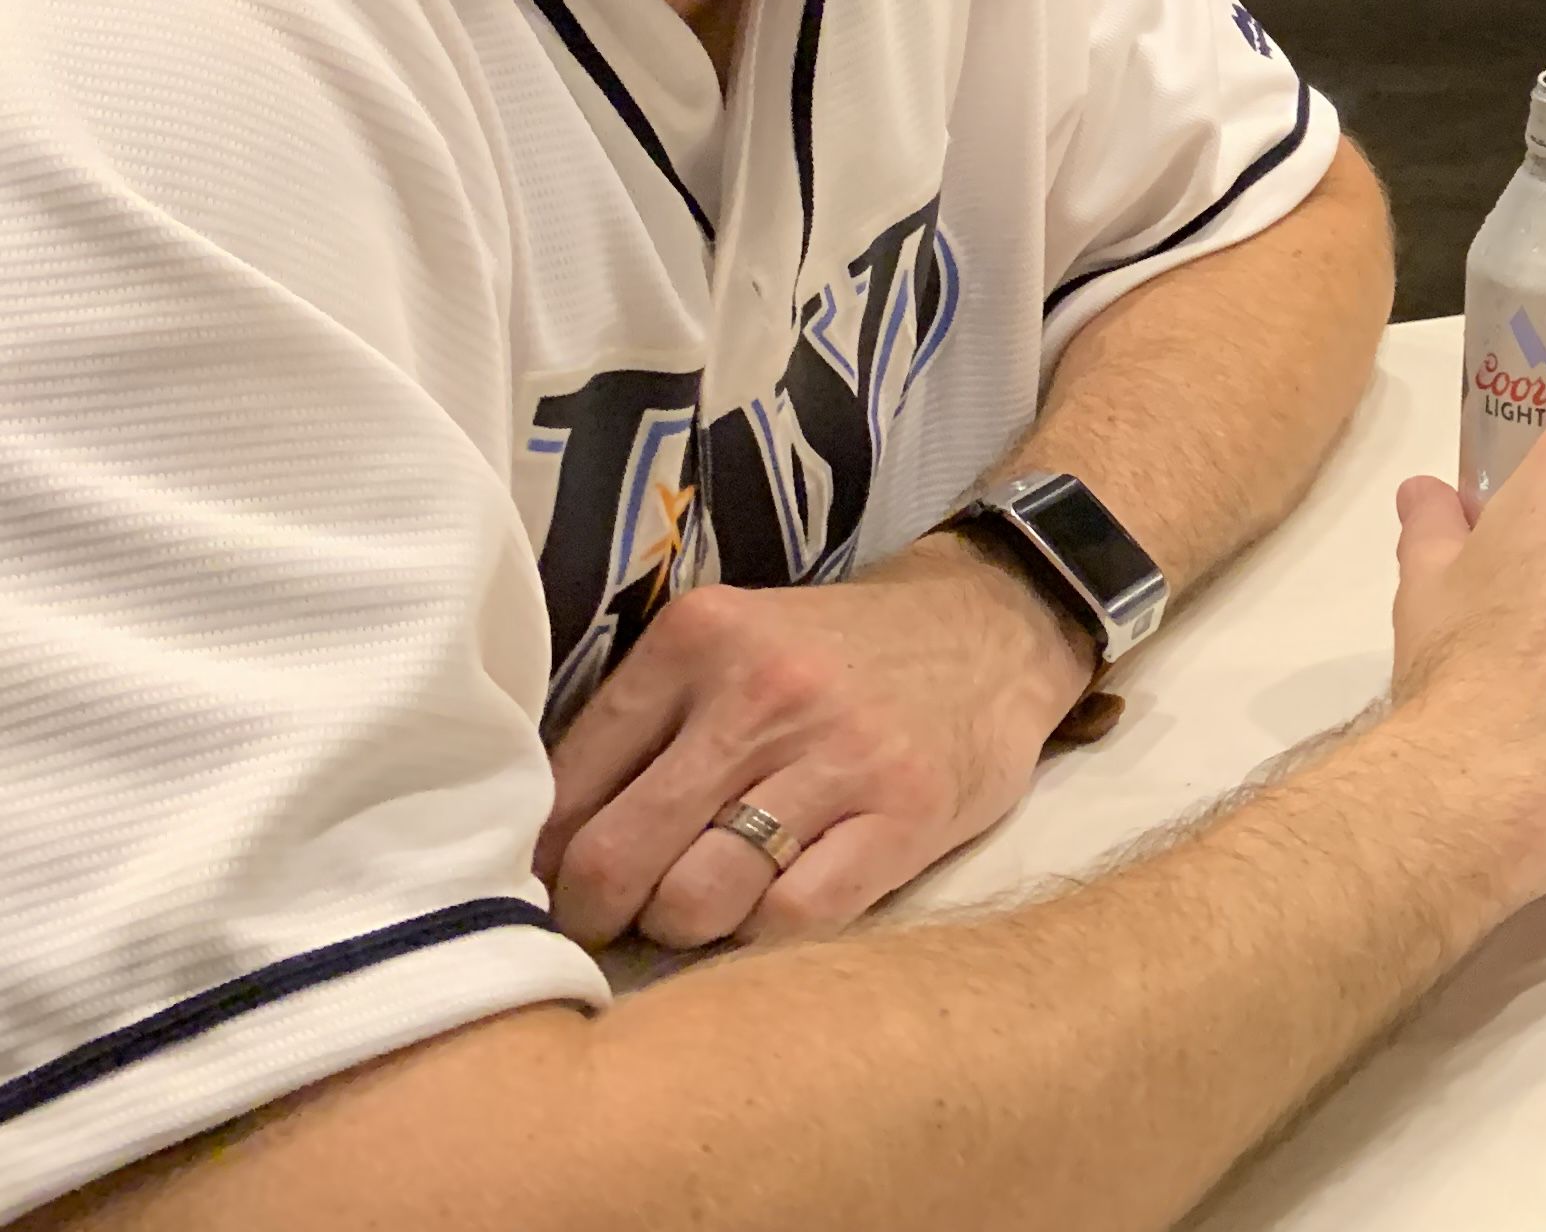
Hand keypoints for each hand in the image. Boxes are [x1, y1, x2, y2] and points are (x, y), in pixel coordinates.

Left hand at [534, 534, 1096, 950]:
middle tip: (616, 920)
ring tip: (706, 905)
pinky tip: (777, 901)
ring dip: (686, 926)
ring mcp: (841, 754)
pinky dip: (766, 930)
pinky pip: (792, 918)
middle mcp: (764, 692)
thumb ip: (645, 724)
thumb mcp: (734, 646)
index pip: (570, 784)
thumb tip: (541, 848)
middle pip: (621, 854)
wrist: (992, 627)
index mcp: (700, 638)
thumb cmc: (836, 656)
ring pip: (699, 899)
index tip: (561, 883)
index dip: (548, 857)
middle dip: (600, 913)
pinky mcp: (906, 812)